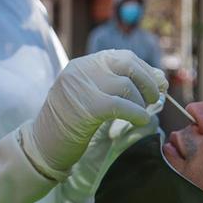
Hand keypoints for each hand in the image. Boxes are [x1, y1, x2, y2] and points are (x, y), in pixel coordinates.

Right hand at [21, 50, 166, 179]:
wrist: (42, 145)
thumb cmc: (70, 125)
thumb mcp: (91, 97)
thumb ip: (118, 86)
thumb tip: (160, 79)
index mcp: (83, 65)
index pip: (123, 57)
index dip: (145, 69)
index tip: (158, 84)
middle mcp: (81, 70)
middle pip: (128, 64)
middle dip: (148, 81)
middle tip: (155, 99)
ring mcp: (82, 87)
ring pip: (127, 85)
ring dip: (142, 101)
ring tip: (143, 113)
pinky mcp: (87, 107)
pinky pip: (122, 105)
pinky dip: (137, 113)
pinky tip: (141, 121)